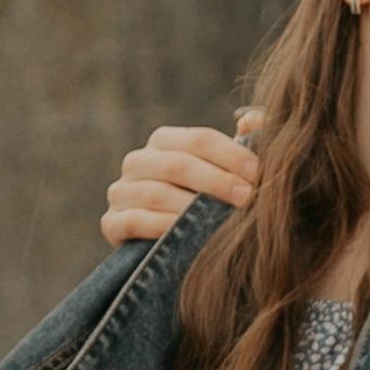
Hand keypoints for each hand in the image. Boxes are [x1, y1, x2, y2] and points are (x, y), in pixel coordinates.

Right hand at [103, 111, 262, 247]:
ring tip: (221, 221)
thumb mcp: (225, 172)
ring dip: (192, 208)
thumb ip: (244, 145)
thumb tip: (250, 122)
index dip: (232, 154)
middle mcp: (138, 161)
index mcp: (164, 141)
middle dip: (216, 181)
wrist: (170, 248)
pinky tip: (188, 236)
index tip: (258, 173)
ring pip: (156, 193)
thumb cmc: (205, 201)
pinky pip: (135, 221)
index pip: (200, 139)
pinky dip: (162, 227)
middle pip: (178, 164)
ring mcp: (121, 191)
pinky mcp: (111, 223)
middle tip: (247, 198)